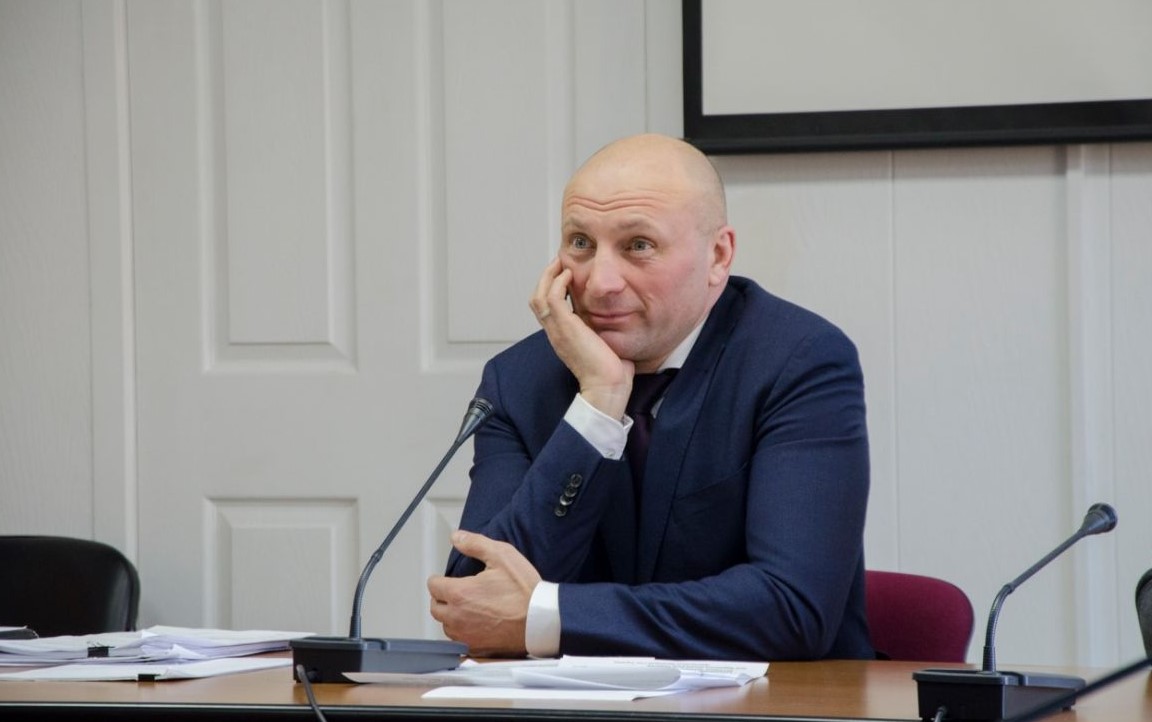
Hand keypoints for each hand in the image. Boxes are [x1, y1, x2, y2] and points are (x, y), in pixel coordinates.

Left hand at [427, 530, 542, 656]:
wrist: (541, 620)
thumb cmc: (524, 591)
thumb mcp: (502, 556)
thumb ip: (475, 544)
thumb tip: (457, 538)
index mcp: (459, 593)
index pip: (433, 586)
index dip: (438, 579)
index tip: (444, 579)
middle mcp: (457, 617)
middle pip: (435, 608)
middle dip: (441, 598)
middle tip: (453, 593)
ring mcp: (466, 635)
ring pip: (446, 626)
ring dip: (450, 617)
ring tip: (464, 609)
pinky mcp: (476, 649)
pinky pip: (459, 642)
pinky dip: (463, 633)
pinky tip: (474, 626)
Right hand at [530, 258, 632, 418]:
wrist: (608, 386)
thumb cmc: (611, 371)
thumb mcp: (602, 344)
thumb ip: (600, 330)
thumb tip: (613, 320)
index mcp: (562, 337)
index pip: (545, 308)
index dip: (550, 289)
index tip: (563, 274)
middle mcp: (555, 333)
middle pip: (536, 299)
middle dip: (545, 278)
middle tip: (558, 263)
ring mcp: (558, 330)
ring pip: (539, 296)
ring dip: (548, 276)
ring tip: (560, 264)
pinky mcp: (565, 327)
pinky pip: (552, 298)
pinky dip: (557, 283)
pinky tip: (569, 275)